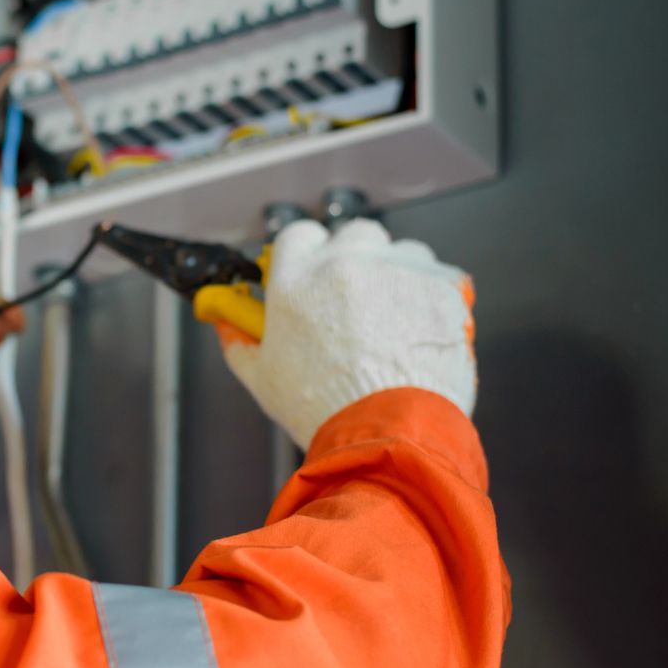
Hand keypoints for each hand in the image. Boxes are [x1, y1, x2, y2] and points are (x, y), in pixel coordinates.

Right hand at [212, 219, 474, 448]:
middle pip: (353, 235)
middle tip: (356, 300)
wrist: (387, 432)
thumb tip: (227, 327)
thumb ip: (241, 344)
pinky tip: (423, 330)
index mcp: (296, 280)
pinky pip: (440, 275)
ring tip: (395, 319)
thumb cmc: (324, 410)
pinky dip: (433, 296)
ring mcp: (396, 270)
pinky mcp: (440, 285)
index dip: (307, 254)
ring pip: (401, 251)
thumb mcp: (265, 380)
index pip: (298, 235)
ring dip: (397, 274)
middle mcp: (345, 263)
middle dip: (355, 258)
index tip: (313, 273)